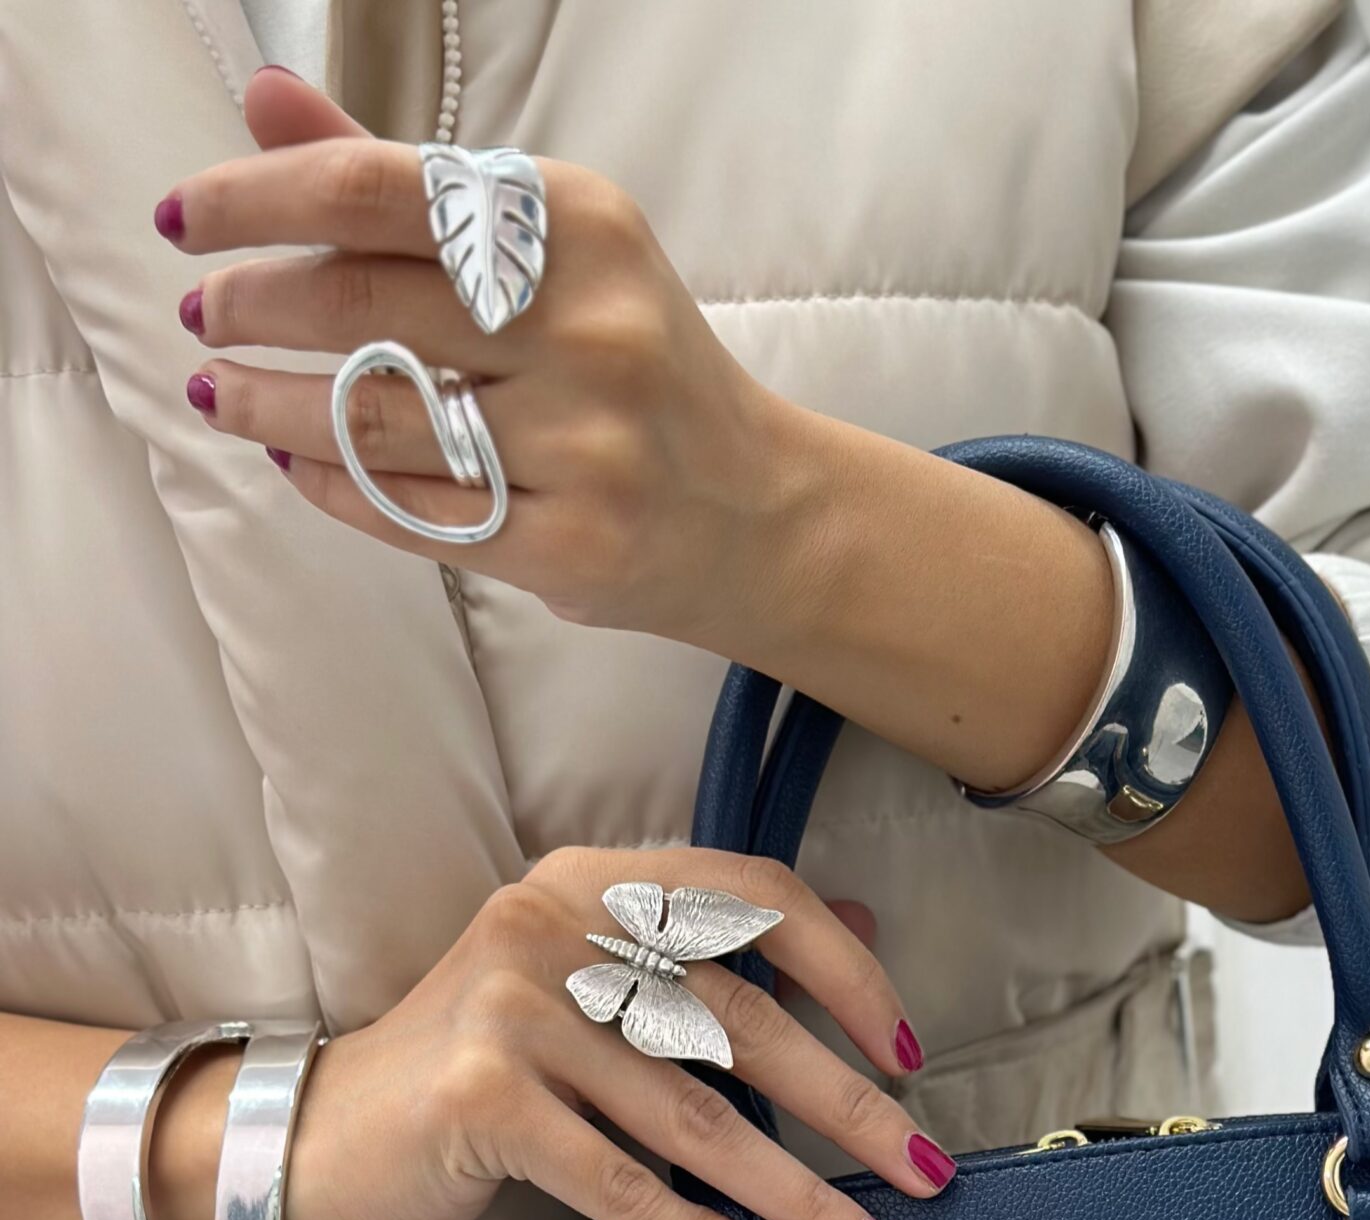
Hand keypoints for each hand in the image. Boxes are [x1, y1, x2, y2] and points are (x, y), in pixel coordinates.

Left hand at [163, 75, 805, 646]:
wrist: (760, 512)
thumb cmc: (634, 370)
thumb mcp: (548, 253)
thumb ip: (406, 187)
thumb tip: (269, 102)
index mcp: (577, 225)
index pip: (375, 191)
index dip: (257, 200)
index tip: (186, 219)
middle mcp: (587, 327)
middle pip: (359, 305)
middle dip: (251, 307)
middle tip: (205, 315)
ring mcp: (584, 443)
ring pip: (373, 418)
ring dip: (268, 404)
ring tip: (224, 392)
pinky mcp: (572, 543)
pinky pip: (412, 512)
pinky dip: (332, 482)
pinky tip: (297, 460)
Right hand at [275, 846, 945, 1219]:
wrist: (326, 1137)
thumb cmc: (485, 1073)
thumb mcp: (594, 991)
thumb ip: (710, 958)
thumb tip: (863, 925)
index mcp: (592, 881)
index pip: (754, 896)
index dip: (848, 971)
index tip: (910, 1055)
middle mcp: (552, 925)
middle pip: (745, 1021)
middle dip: (853, 1112)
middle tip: (929, 1178)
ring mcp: (513, 1010)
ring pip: (697, 1117)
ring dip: (800, 1195)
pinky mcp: (481, 1100)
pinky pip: (626, 1183)